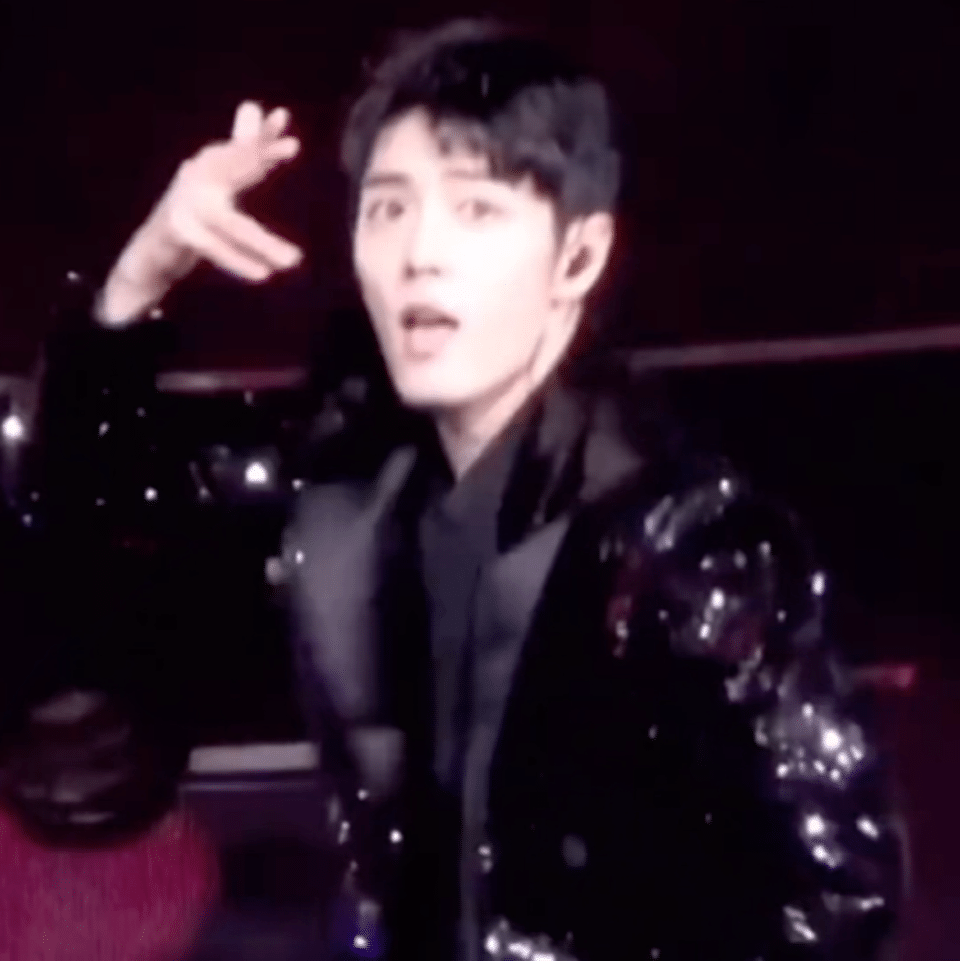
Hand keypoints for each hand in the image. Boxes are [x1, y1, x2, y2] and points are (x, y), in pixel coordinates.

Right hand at [98, 101, 303, 324]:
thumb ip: (242, 155)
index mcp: (209, 169)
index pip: (241, 150)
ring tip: (295, 261)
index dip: (262, 137)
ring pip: (232, 223)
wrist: (149, 252)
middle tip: (293, 145)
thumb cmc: (191, 216)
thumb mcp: (218, 182)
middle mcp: (195, 179)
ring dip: (264, 244)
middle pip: (231, 163)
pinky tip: (262, 274)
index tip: (282, 116)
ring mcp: (183, 206)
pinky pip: (213, 248)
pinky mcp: (176, 233)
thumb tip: (252, 105)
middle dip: (259, 152)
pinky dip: (238, 262)